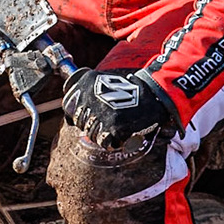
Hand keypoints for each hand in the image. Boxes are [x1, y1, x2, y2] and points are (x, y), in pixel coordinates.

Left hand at [62, 67, 178, 149]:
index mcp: (85, 83)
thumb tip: (69, 116)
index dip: (79, 116)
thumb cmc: (131, 90)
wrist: (154, 95)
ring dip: (105, 134)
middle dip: (94, 125)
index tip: (89, 116)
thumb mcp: (104, 81)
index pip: (68, 109)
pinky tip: (123, 132)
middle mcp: (88, 98)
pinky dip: (114, 141)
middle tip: (111, 119)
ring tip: (120, 124)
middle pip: (81, 124)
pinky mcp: (111, 128)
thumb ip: (85, 93)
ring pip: (92, 134)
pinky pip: (105, 143)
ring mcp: (99, 114)